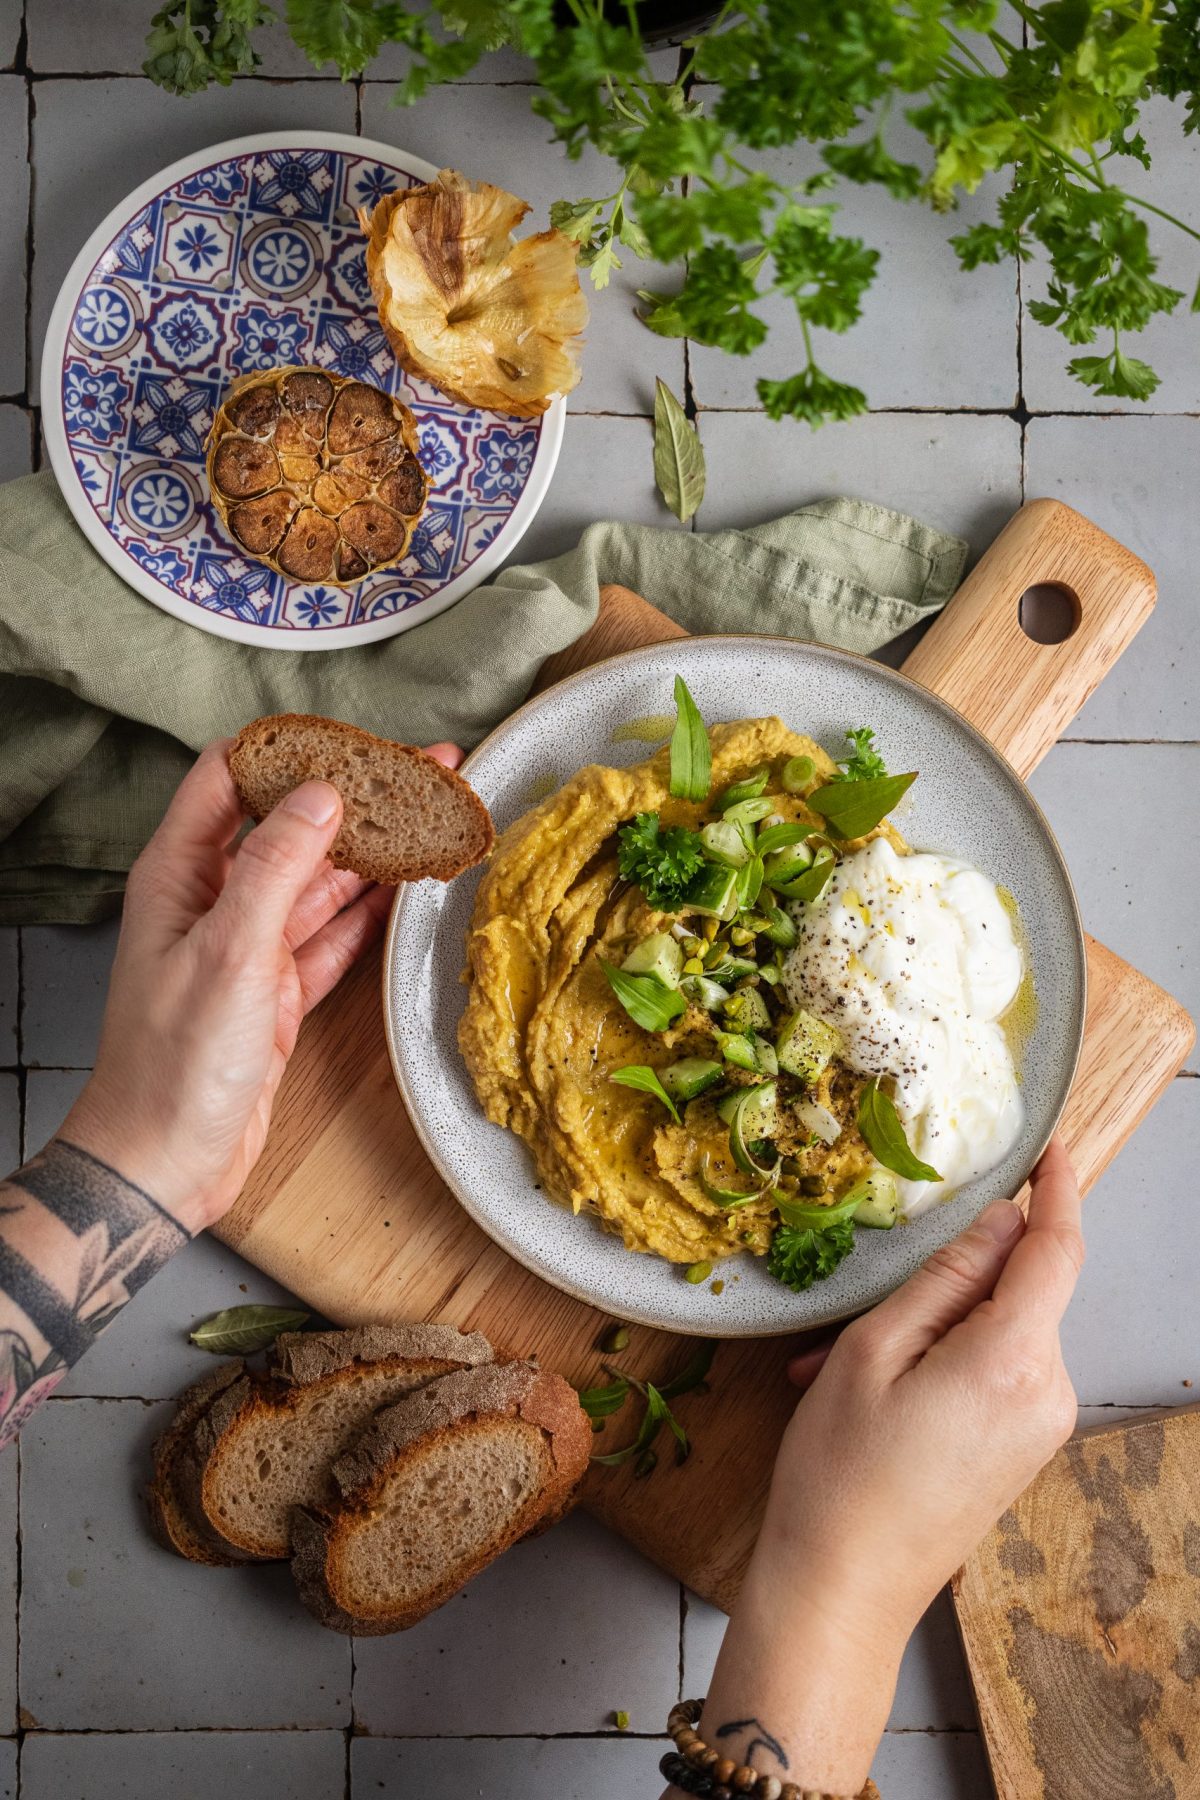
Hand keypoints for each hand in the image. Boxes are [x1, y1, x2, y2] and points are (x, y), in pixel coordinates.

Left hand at [63, 738, 463, 1235]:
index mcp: (180, 874)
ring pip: (322, 880)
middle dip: (356, 796)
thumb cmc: (173, 1063)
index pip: (231, 777)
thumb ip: (275, 867)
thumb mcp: (229, 952)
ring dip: (376, 851)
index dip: (292, 749)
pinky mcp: (278, 990)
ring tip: (435, 817)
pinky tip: (410, 888)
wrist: (165, 1162)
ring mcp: (249, 946)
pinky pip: (334, 935)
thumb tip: (322, 794)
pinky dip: (371, 912)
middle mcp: (214, 900)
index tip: (356, 740)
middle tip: (426, 771)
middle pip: (292, 824)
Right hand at [692, 1140, 1082, 1794]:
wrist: (843, 1595)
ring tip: (839, 1369)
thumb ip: (944, 1278)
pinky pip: (991, 1374)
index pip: (1056, 1252)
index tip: (1051, 1149)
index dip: (1058, 1192)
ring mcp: (1039, 1428)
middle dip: (945, 1283)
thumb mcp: (872, 1352)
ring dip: (926, 1330)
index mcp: (1014, 1360)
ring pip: (997, 1333)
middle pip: (1020, 1292)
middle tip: (853, 1315)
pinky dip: (934, 1366)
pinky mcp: (1023, 1451)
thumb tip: (1000, 1223)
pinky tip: (868, 1395)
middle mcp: (1047, 1393)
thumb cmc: (840, 1474)